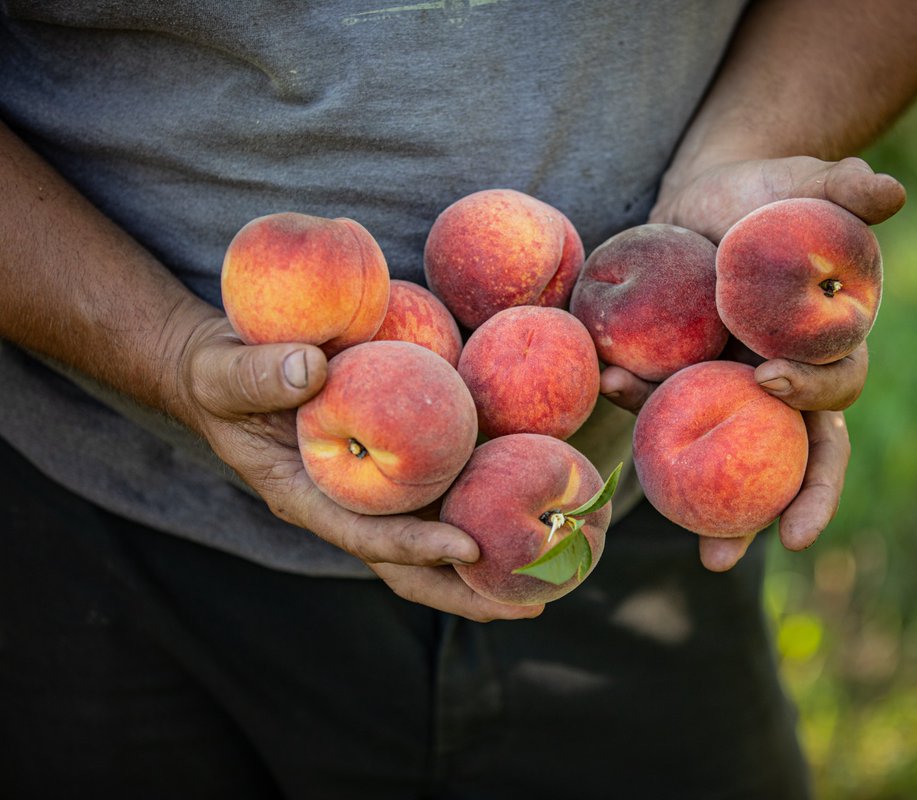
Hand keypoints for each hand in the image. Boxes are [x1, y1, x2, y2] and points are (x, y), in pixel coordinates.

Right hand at [174, 317, 540, 621]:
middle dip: (467, 591)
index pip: (367, 535)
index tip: (468, 549)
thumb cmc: (219, 376)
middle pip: (412, 563)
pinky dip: (485, 501)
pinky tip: (534, 499)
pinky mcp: (393, 464)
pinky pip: (443, 490)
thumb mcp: (224, 372)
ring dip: (488, 562)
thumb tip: (312, 368)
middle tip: (531, 607)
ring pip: (436, 535)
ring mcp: (372, 491)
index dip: (416, 546)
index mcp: (307, 498)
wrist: (228, 370)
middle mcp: (348, 505)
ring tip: (551, 575)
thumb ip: (259, 374)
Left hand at [619, 155, 902, 570]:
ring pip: (732, 461)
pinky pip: (668, 411)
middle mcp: (784, 385)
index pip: (837, 389)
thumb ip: (842, 190)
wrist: (709, 198)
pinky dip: (644, 410)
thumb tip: (890, 190)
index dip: (813, 396)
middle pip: (792, 459)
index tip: (770, 381)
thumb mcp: (802, 184)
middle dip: (777, 509)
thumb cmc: (769, 194)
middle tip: (735, 553)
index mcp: (826, 349)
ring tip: (701, 548)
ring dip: (713, 507)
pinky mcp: (686, 383)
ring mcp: (732, 393)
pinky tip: (615, 392)